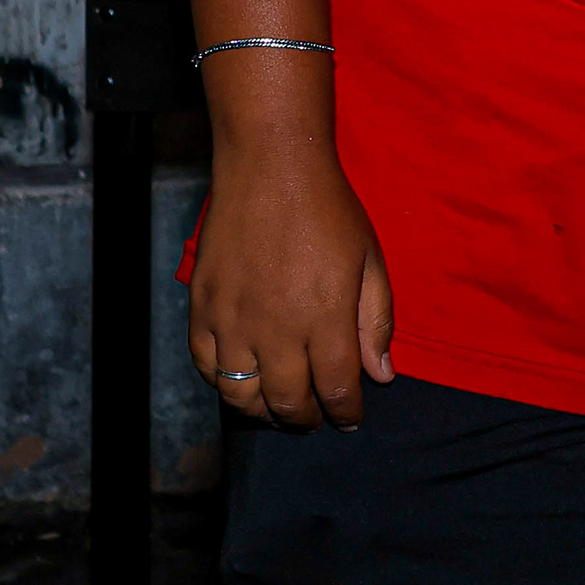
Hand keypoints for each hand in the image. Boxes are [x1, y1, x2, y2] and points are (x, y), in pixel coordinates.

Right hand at [186, 141, 390, 428]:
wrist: (271, 166)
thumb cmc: (329, 209)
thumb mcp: (369, 261)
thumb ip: (376, 322)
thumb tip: (381, 375)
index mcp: (326, 319)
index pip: (336, 391)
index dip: (345, 413)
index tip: (349, 417)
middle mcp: (277, 329)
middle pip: (288, 402)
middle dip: (305, 418)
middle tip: (314, 416)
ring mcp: (234, 321)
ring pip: (242, 395)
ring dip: (263, 411)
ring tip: (278, 407)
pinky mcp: (203, 307)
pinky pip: (206, 366)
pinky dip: (223, 383)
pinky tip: (241, 378)